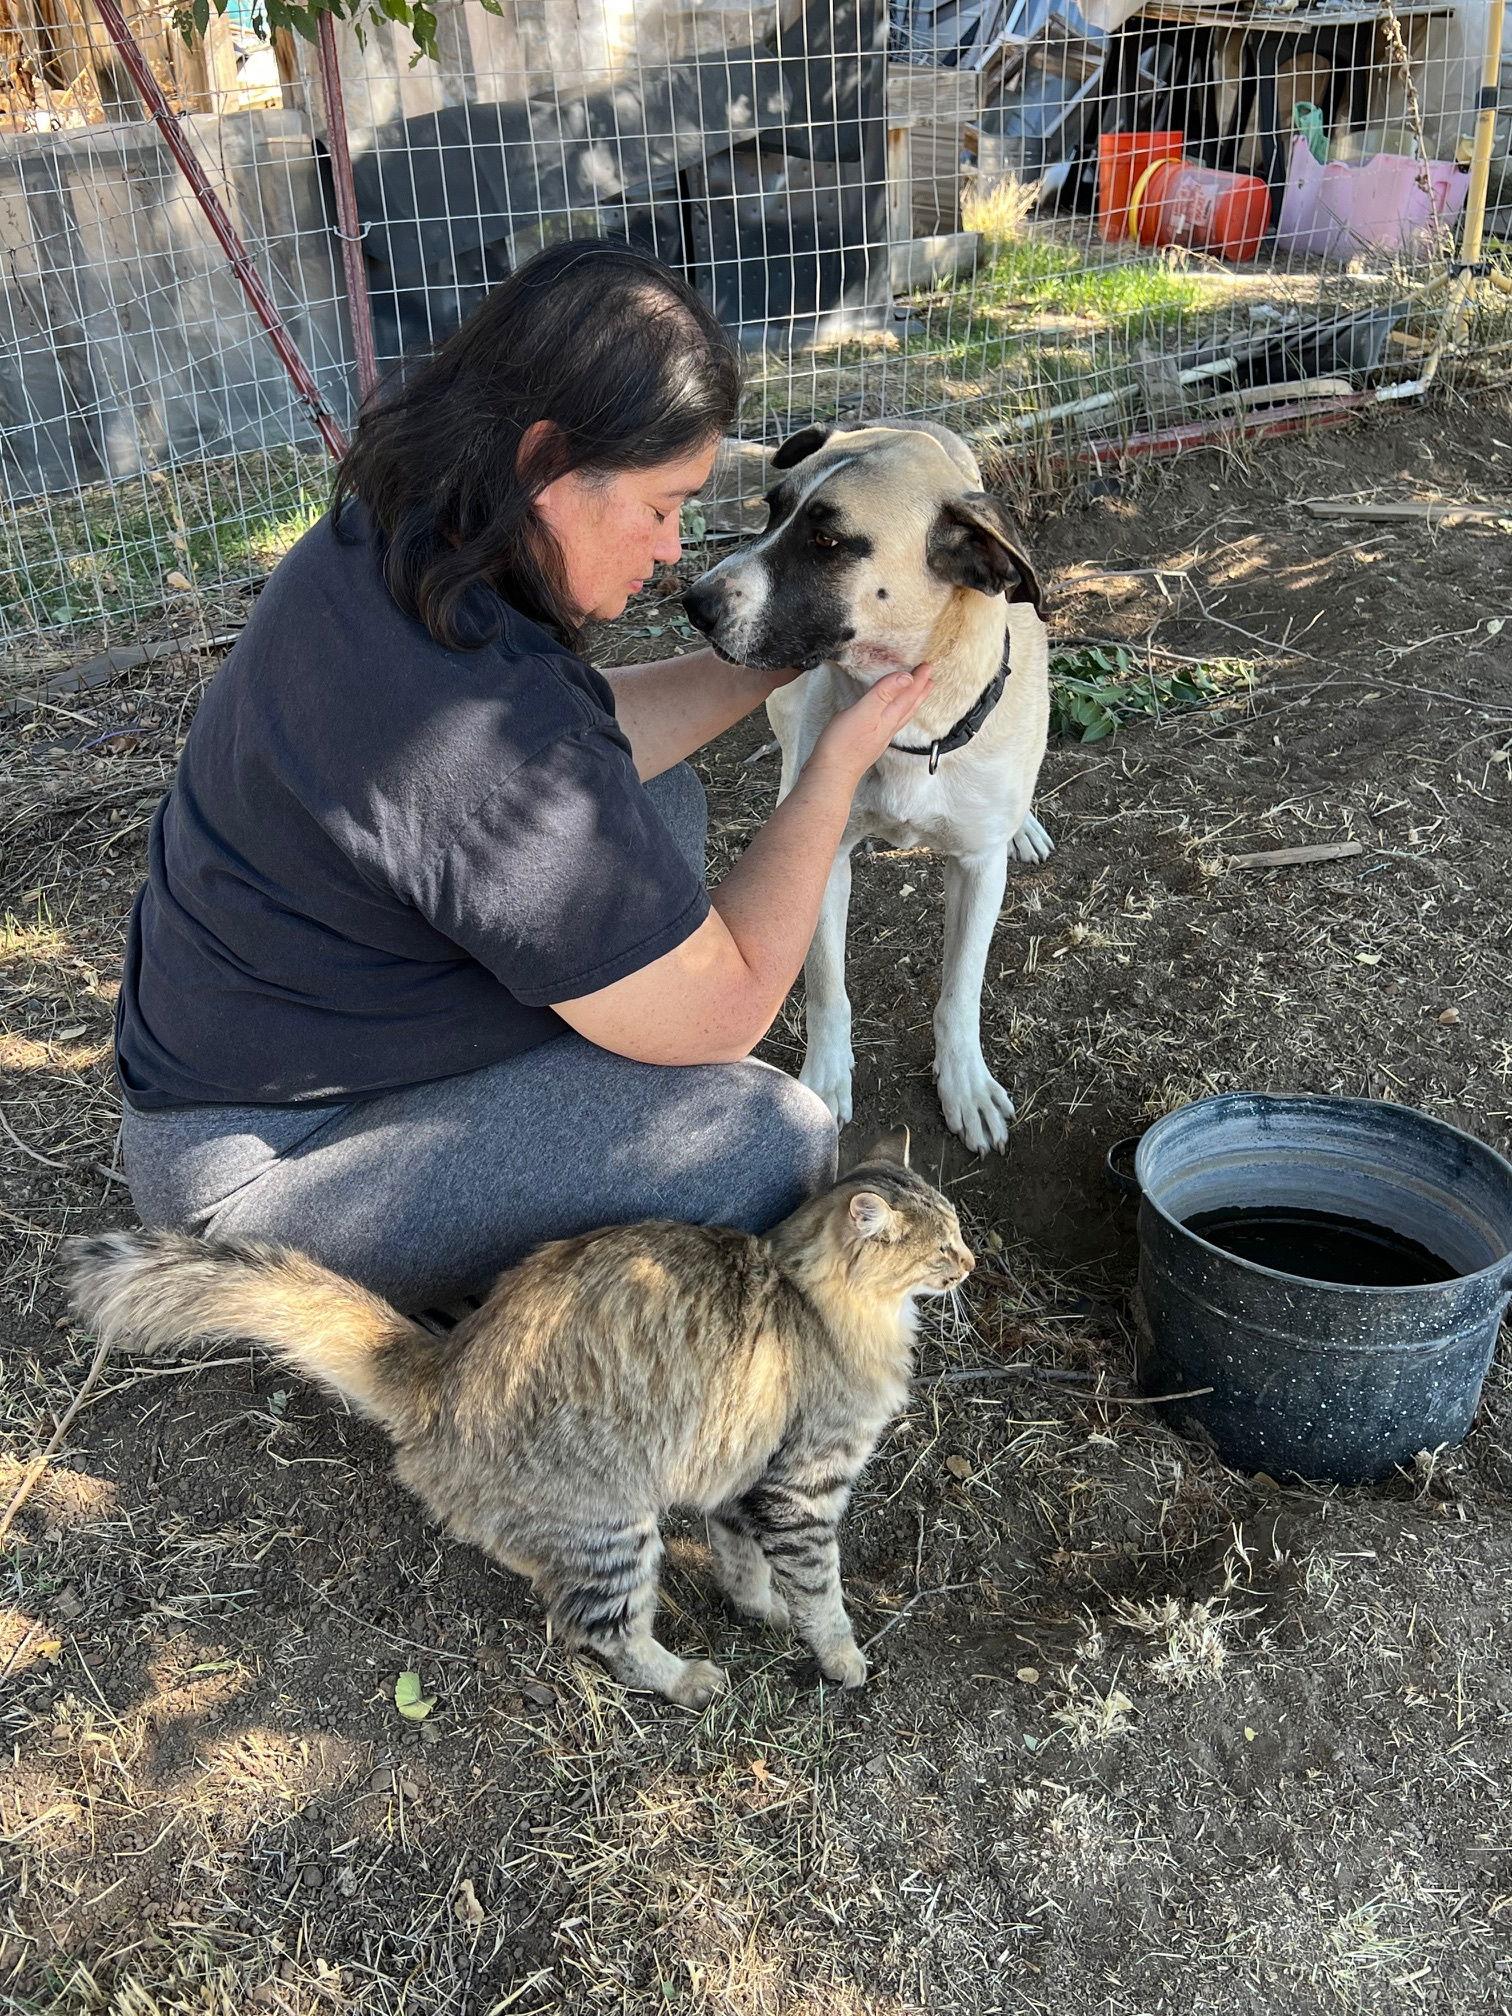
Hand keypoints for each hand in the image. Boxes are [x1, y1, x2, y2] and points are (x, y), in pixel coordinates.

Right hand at [808, 664, 931, 785]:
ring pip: (901, 716)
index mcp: (888, 718)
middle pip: (909, 706)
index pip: (907, 695)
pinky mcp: (868, 742)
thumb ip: (884, 694)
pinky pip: (890, 723)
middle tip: (929, 678)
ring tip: (917, 695)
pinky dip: (896, 714)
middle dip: (919, 691)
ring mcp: (879, 737)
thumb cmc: (843, 745)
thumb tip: (906, 678)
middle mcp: (887, 728)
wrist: (831, 775)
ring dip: (911, 703)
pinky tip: (890, 716)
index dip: (917, 680)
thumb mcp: (863, 712)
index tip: (927, 666)